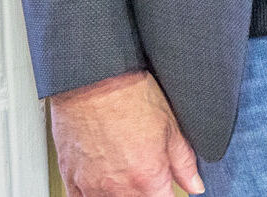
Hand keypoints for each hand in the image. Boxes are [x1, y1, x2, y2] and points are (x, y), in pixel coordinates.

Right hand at [50, 70, 201, 196]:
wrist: (94, 80)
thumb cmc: (131, 95)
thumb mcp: (171, 126)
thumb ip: (184, 162)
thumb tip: (196, 184)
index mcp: (148, 177)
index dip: (169, 193)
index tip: (168, 185)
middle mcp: (118, 188)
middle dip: (147, 192)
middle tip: (147, 171)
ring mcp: (91, 186)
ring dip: (122, 193)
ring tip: (127, 171)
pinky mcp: (71, 179)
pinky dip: (93, 194)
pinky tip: (103, 181)